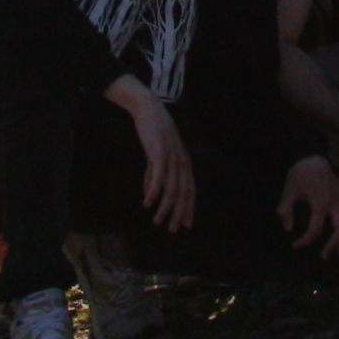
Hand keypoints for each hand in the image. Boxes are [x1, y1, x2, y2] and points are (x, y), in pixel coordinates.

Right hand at [118, 88, 195, 233]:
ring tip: (158, 221)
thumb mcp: (156, 156)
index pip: (190, 190)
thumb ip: (154, 175)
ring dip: (165, 207)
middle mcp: (182, 161)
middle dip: (179, 213)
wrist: (148, 109)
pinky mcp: (159, 153)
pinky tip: (148, 203)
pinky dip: (154, 191)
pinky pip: (158, 176)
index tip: (185, 224)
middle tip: (174, 229)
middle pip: (183, 193)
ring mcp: (172, 157)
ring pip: (171, 188)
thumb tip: (149, 195)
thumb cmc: (153, 132)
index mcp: (184, 162)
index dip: (188, 208)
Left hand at [281, 158, 338, 253]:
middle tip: (323, 255)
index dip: (305, 241)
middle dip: (332, 245)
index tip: (295, 245)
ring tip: (337, 249)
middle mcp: (336, 202)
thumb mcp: (288, 191)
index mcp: (320, 202)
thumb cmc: (300, 174)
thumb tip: (287, 229)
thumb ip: (285, 210)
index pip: (315, 229)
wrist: (313, 156)